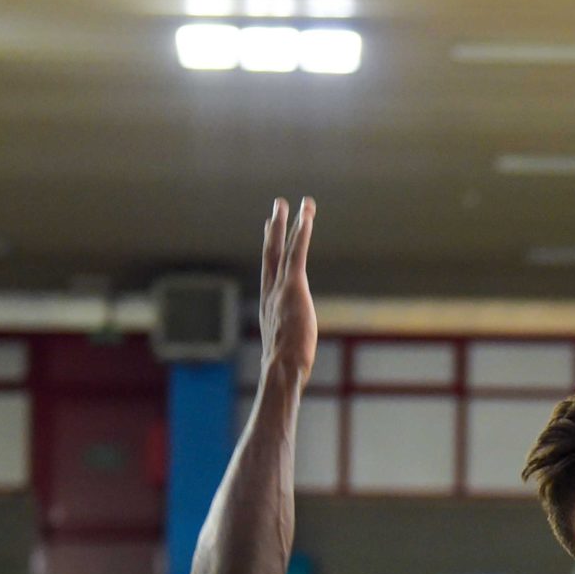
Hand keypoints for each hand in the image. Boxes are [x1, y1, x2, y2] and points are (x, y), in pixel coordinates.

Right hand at [259, 197, 317, 382]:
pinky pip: (298, 252)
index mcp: (269, 306)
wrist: (281, 370)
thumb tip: (292, 364)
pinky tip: (306, 215)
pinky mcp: (293, 287)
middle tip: (277, 207)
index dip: (271, 249)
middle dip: (274, 229)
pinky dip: (302, 232)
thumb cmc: (285, 370)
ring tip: (288, 202)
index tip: (271, 230)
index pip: (269, 271)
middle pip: (271, 253)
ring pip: (282, 248)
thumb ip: (288, 346)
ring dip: (286, 223)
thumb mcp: (286, 354)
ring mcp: (280, 288)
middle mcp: (271, 293)